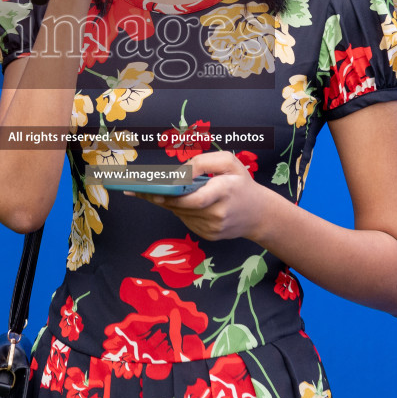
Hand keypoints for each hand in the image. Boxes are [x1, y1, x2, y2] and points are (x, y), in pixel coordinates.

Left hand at [131, 151, 278, 241]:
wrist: (260, 215)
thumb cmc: (242, 184)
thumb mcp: (230, 163)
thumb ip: (204, 162)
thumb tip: (180, 173)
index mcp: (224, 191)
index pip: (194, 198)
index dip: (172, 196)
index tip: (152, 191)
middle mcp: (218, 214)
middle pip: (182, 207)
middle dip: (160, 198)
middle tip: (137, 190)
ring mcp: (213, 228)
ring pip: (181, 214)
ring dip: (167, 203)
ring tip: (146, 192)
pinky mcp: (209, 236)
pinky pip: (187, 221)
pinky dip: (179, 210)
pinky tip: (171, 201)